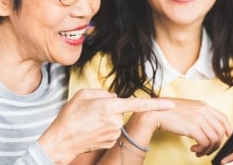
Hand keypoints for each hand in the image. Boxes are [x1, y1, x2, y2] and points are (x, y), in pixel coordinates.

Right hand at [39, 88, 174, 163]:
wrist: (61, 141)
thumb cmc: (70, 116)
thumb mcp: (83, 94)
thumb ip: (102, 92)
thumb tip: (114, 97)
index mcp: (110, 106)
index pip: (138, 104)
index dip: (157, 104)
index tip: (171, 104)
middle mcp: (115, 120)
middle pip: (120, 110)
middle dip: (110, 109)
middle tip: (92, 113)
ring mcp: (114, 133)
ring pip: (116, 121)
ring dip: (106, 120)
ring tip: (89, 122)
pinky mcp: (111, 141)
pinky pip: (112, 131)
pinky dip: (104, 129)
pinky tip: (92, 130)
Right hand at [128, 97, 232, 156]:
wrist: (155, 113)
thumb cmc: (168, 112)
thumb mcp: (188, 109)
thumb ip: (199, 115)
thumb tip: (207, 127)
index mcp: (203, 105)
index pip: (223, 118)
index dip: (228, 129)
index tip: (227, 137)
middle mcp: (203, 110)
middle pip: (220, 131)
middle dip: (216, 144)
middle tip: (207, 149)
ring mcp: (199, 118)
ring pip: (214, 139)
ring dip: (208, 149)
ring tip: (198, 151)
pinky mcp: (193, 127)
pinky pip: (205, 143)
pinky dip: (201, 149)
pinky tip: (193, 149)